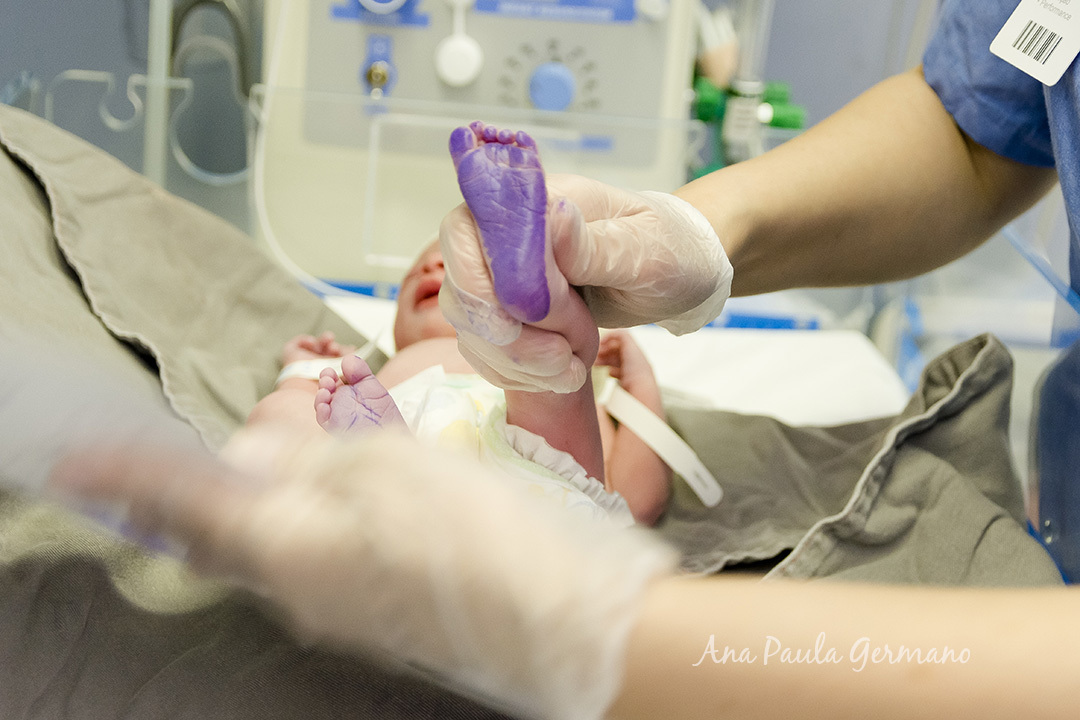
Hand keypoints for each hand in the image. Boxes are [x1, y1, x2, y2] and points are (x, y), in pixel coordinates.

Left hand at [49, 429, 675, 719]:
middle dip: (228, 474)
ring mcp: (343, 610)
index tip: (84, 456)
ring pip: (285, 539)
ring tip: (323, 440)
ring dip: (286, 489)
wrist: (566, 622)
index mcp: (289, 550)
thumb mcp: (392, 466)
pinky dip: (328, 513)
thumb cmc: (479, 535)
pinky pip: (328, 556)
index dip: (134, 475)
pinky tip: (367, 483)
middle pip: (234, 526)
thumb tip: (262, 446)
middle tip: (258, 422)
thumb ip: (314, 455)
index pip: (188, 506)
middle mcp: (300, 593)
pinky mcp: (383, 613)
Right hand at [439, 175, 731, 392]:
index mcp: (536, 201)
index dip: (481, 281)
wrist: (677, 273)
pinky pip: (488, 350)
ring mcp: (502, 275)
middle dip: (508, 333)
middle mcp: (505, 234)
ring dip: (518, 360)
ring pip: (472, 326)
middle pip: (462, 285)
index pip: (468, 231)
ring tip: (572, 368)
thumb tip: (553, 219)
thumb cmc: (667, 249)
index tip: (523, 318)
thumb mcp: (646, 250)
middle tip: (564, 355)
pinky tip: (560, 376)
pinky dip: (519, 373)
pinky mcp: (508, 313)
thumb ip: (595, 244)